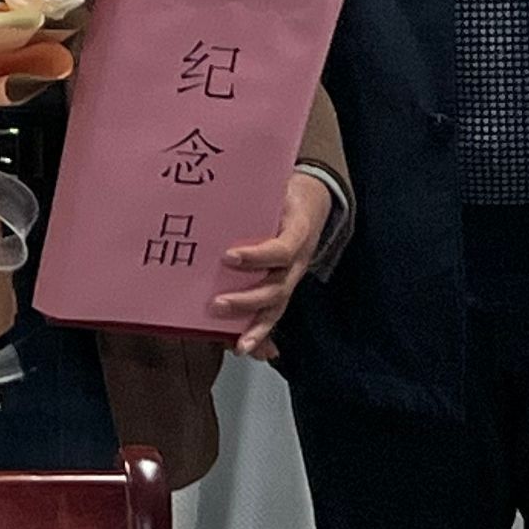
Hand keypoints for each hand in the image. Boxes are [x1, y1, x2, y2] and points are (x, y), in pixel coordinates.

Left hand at [214, 170, 334, 362]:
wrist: (313, 200)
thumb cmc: (286, 193)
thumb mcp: (276, 186)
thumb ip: (252, 192)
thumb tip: (215, 181)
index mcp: (297, 232)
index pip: (281, 250)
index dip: (257, 257)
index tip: (228, 256)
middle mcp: (297, 260)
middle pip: (277, 287)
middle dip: (247, 300)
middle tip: (216, 304)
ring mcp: (291, 276)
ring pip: (276, 307)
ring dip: (256, 327)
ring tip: (237, 343)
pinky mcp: (283, 285)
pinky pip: (273, 312)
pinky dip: (261, 334)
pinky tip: (245, 348)